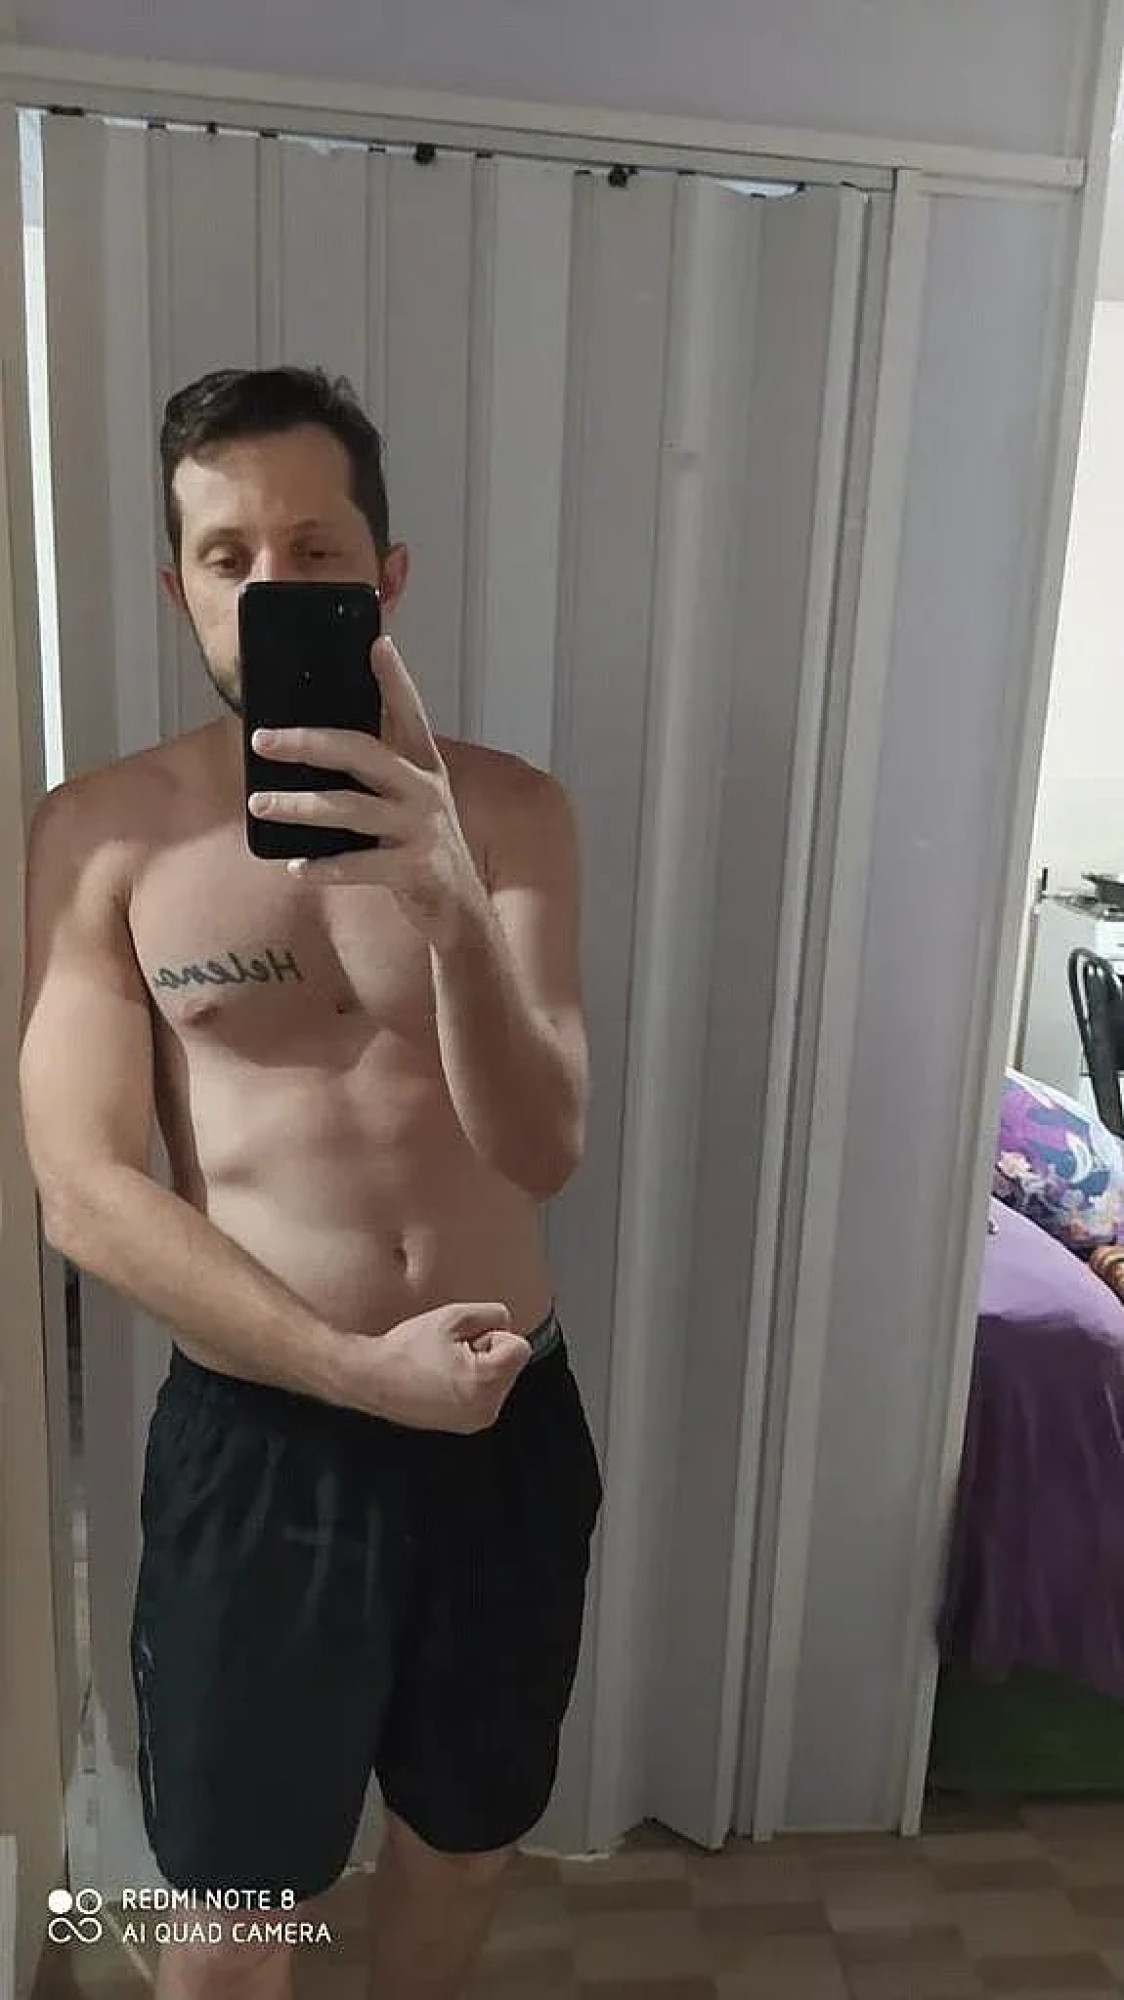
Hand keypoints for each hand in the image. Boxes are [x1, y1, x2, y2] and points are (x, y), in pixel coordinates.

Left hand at [247, 636, 488, 946]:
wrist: (459, 905)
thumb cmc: (421, 844)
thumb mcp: (409, 798)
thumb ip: (375, 771)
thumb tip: (312, 744)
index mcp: (423, 765)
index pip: (408, 712)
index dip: (394, 678)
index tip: (377, 644)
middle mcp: (424, 789)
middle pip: (362, 752)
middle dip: (308, 743)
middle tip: (261, 740)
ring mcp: (420, 828)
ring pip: (348, 808)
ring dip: (298, 806)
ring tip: (259, 803)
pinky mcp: (412, 868)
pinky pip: (358, 865)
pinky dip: (323, 867)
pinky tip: (295, 867)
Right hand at [343, 1300, 531, 1432]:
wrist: (371, 1379)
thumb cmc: (407, 1349)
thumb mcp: (453, 1316)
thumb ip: (492, 1314)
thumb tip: (507, 1324)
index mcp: (486, 1383)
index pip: (520, 1347)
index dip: (492, 1335)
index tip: (463, 1341)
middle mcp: (486, 1409)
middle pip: (511, 1365)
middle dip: (487, 1353)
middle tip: (450, 1353)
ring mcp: (476, 1422)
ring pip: (499, 1379)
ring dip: (479, 1368)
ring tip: (443, 1367)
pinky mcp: (465, 1426)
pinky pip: (485, 1394)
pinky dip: (471, 1384)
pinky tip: (442, 1380)